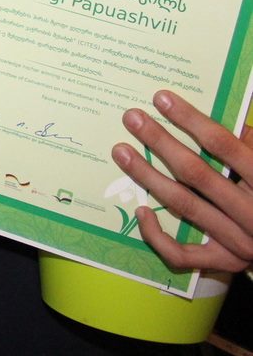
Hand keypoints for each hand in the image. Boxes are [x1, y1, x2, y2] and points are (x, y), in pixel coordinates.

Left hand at [113, 89, 252, 271]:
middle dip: (161, 142)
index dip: (191, 120)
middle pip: (197, 174)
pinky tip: (140, 209)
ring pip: (184, 206)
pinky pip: (182, 253)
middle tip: (131, 118)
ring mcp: (239, 243)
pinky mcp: (224, 263)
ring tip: (121, 151)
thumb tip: (215, 111)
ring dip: (148, 176)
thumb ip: (248, 143)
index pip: (224, 146)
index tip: (161, 99)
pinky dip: (157, 234)